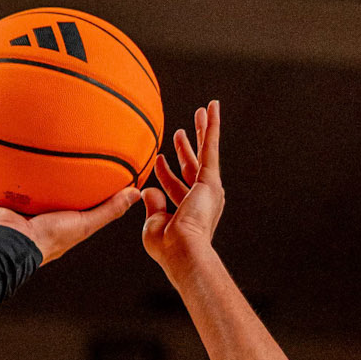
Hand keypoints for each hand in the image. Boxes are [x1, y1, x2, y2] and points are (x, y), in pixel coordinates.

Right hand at [0, 174, 139, 265]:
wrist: (17, 249)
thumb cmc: (51, 239)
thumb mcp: (85, 223)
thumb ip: (110, 208)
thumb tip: (137, 191)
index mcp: (45, 218)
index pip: (50, 197)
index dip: (54, 182)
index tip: (59, 164)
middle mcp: (21, 216)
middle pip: (20, 190)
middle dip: (18, 175)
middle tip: (21, 152)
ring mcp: (0, 216)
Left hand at [142, 103, 224, 281]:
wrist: (182, 251)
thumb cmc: (167, 247)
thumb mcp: (153, 224)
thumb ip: (152, 205)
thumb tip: (147, 189)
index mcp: (187, 212)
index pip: (174, 186)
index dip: (165, 173)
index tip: (157, 159)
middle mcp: (201, 200)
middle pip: (193, 166)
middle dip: (188, 148)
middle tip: (183, 131)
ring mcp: (208, 190)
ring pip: (205, 152)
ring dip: (204, 130)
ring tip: (204, 110)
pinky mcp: (210, 180)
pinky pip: (210, 147)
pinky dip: (212, 126)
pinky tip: (213, 108)